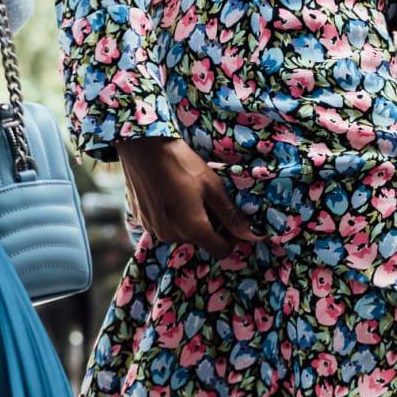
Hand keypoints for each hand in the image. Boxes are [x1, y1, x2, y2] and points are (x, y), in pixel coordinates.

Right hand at [118, 137, 264, 259]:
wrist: (141, 146)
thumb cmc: (181, 162)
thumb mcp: (212, 186)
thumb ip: (231, 215)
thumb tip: (254, 234)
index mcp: (192, 229)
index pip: (220, 251)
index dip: (231, 239)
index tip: (231, 221)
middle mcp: (171, 236)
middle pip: (200, 241)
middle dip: (208, 226)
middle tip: (207, 199)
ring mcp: (154, 230)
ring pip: (181, 234)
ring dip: (188, 221)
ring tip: (186, 195)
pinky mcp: (142, 221)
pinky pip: (164, 226)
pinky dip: (171, 216)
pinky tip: (169, 195)